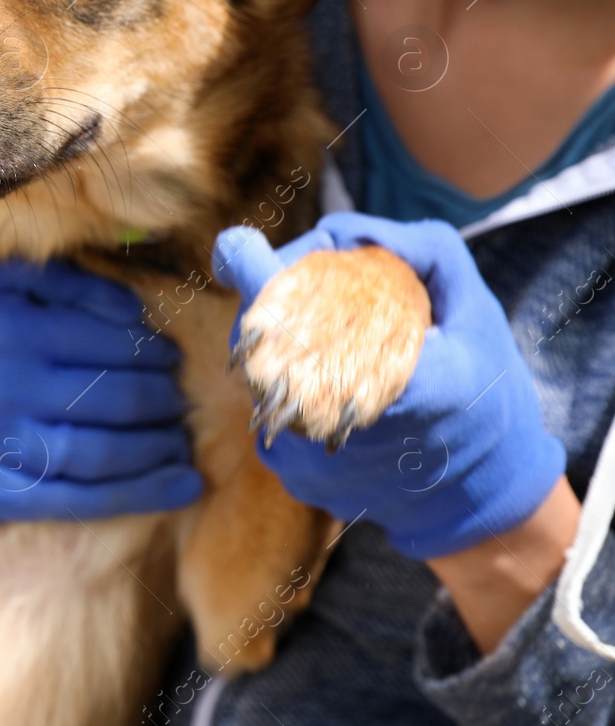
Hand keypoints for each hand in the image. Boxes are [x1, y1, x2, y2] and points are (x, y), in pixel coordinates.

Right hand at [0, 261, 201, 526]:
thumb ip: (66, 285)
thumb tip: (138, 314)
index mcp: (10, 328)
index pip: (111, 344)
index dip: (153, 354)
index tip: (169, 360)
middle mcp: (5, 386)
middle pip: (115, 398)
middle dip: (162, 401)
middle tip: (178, 401)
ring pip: (103, 452)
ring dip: (159, 449)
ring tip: (181, 444)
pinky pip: (75, 500)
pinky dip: (136, 496)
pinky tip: (177, 488)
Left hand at [213, 212, 566, 559]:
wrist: (481, 495)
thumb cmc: (486, 393)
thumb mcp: (476, 310)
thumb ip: (417, 251)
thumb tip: (338, 230)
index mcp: (377, 374)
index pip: (278, 305)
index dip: (249, 265)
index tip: (239, 248)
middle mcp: (324, 422)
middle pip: (256, 332)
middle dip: (277, 296)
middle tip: (320, 289)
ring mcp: (300, 454)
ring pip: (256, 370)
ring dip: (281, 342)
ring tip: (332, 338)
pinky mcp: (291, 474)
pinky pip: (268, 406)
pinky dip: (289, 383)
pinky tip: (329, 378)